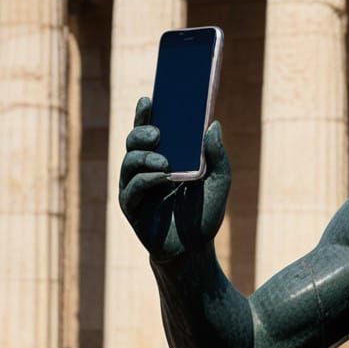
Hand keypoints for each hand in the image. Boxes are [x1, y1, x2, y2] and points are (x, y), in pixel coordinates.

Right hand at [118, 97, 231, 261]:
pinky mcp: (131, 206)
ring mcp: (136, 187)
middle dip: (142, 131)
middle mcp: (145, 168)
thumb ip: (216, 155)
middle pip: (134, 141)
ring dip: (145, 156)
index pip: (150, 129)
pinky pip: (133, 186)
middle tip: (158, 132)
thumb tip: (213, 124)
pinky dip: (146, 179)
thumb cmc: (204, 212)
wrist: (194, 249)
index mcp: (164, 156)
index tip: (150, 99)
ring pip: (129, 161)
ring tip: (165, 161)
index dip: (146, 114)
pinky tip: (161, 176)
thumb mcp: (219, 181)